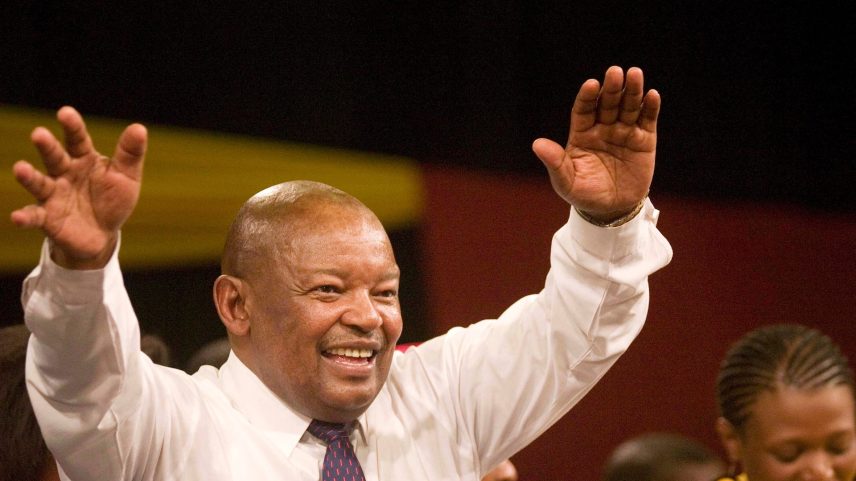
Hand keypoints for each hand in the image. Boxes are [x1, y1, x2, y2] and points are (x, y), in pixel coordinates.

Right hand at [10, 106, 146, 268]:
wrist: (102, 235)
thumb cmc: (113, 200)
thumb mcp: (127, 177)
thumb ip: (130, 154)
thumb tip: (139, 128)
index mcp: (84, 159)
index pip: (77, 139)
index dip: (72, 126)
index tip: (65, 113)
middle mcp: (64, 173)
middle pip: (54, 157)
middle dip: (47, 146)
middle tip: (39, 134)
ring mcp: (53, 195)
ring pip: (39, 183)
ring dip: (29, 176)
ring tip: (20, 169)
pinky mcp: (47, 218)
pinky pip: (34, 216)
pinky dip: (25, 217)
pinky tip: (17, 217)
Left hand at [532, 66, 659, 221]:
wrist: (612, 210)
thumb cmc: (584, 194)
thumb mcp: (566, 181)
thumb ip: (555, 163)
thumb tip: (536, 144)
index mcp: (582, 134)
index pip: (584, 109)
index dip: (587, 97)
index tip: (591, 84)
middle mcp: (603, 128)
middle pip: (607, 103)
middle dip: (611, 88)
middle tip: (615, 72)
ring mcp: (624, 132)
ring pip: (628, 107)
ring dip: (632, 91)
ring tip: (635, 74)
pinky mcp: (644, 140)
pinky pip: (647, 120)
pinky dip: (650, 107)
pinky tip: (652, 96)